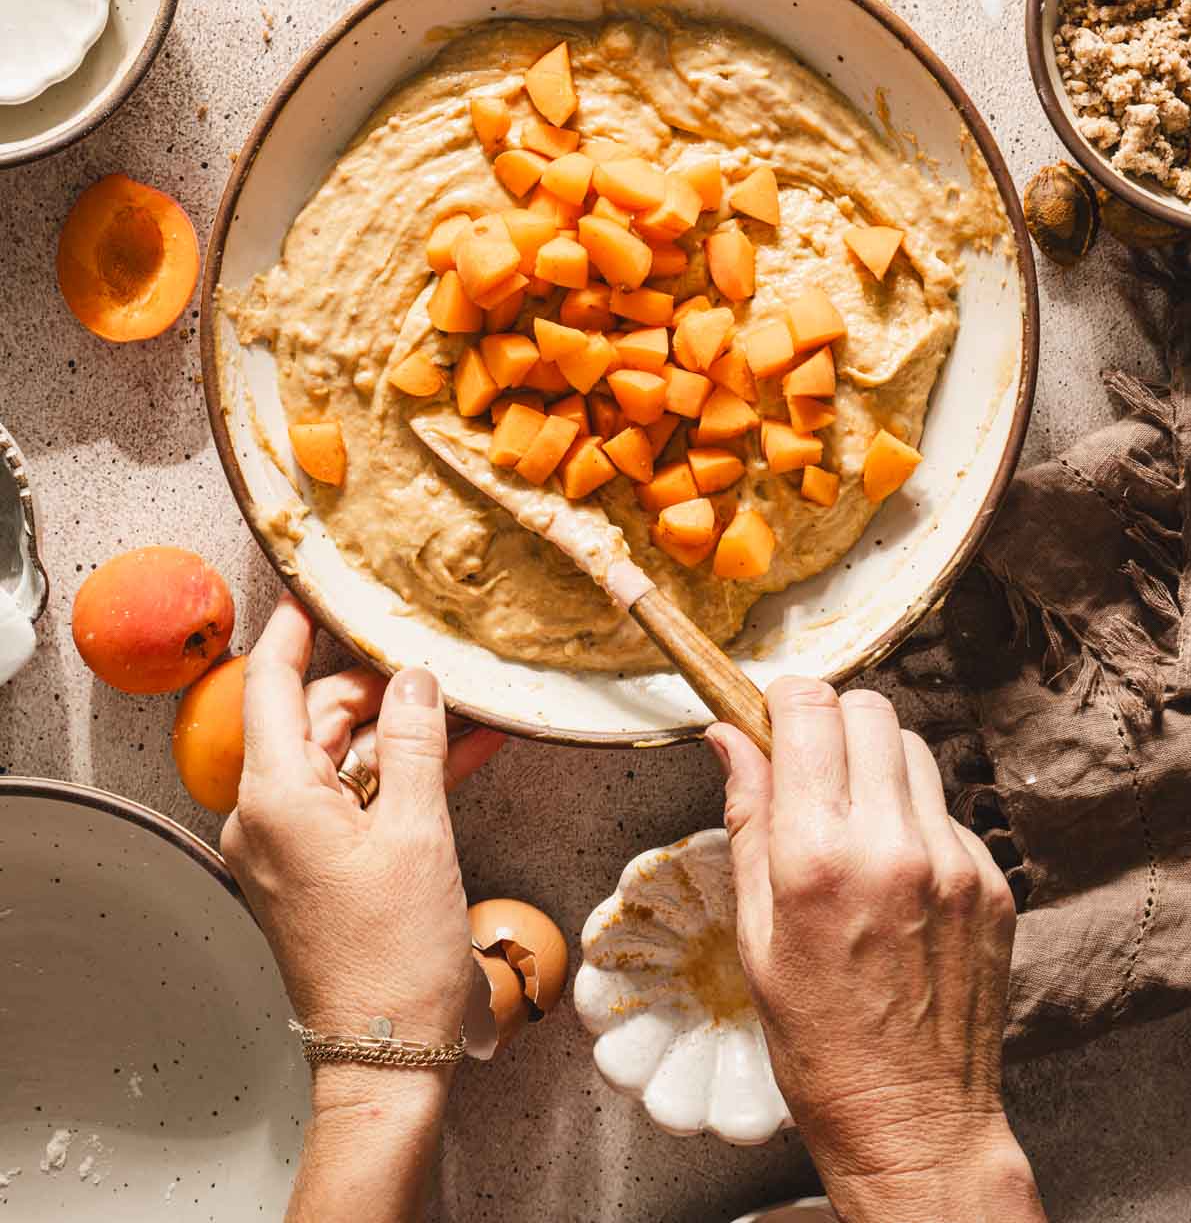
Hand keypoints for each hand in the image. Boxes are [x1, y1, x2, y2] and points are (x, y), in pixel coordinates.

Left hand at [221, 595, 505, 1057]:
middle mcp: (266, 815)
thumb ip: (417, 742)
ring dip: (403, 735)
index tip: (315, 590)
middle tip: (441, 669)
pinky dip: (401, 780)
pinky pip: (354, 802)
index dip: (295, 631)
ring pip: (343, 759)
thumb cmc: (395, 954)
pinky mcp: (314, 869)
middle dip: (380, 690)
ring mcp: (288, 845)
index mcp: (275, 796)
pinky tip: (463, 754)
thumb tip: (416, 678)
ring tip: (469, 710)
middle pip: (316, 719)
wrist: (387, 1054)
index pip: (272, 684)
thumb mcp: (420, 831)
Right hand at [709, 680, 1044, 1222]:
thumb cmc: (818, 1040)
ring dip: (877, 763)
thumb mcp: (754, 932)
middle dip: (831, 722)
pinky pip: (948, 810)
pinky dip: (915, 819)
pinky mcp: (992, 883)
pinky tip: (896, 875)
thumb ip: (747, 818)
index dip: (783, 699)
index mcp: (817, 856)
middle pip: (869, 709)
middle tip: (809, 767)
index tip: (771, 717)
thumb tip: (728, 736)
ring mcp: (952, 862)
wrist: (912, 1120)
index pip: (809, 708)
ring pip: (914, 749)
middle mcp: (891, 845)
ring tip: (854, 822)